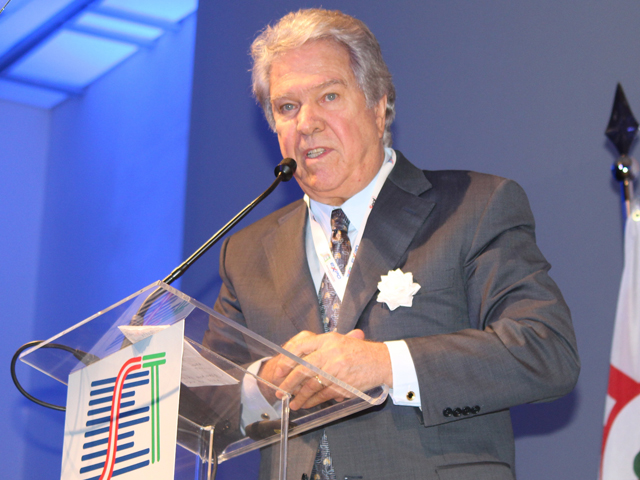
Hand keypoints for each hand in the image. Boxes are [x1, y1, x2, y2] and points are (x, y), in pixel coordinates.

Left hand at [270, 329, 391, 409]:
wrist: (381, 361)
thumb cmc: (359, 351)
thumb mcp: (339, 341)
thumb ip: (319, 347)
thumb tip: (295, 358)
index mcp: (327, 339)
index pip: (299, 347)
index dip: (286, 360)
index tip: (278, 370)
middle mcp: (330, 353)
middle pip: (301, 369)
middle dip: (287, 382)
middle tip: (279, 391)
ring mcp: (335, 370)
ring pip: (310, 385)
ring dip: (298, 396)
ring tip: (291, 403)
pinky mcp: (341, 384)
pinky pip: (322, 395)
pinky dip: (312, 401)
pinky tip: (306, 404)